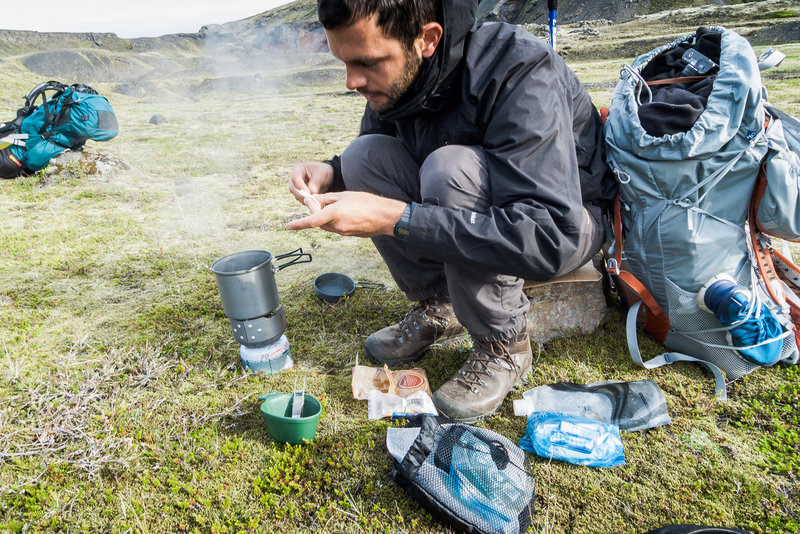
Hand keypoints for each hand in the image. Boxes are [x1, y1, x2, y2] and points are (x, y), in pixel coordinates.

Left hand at [285, 191, 407, 237]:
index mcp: (335, 213)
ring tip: (336, 205)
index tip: (288, 226)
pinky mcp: (348, 235)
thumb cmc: (367, 202)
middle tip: (316, 201)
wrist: (385, 217)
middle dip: (315, 213)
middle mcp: (337, 225)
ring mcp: (342, 232)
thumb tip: (314, 199)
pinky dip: (333, 221)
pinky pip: (335, 228)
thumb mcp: (345, 195)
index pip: (312, 220)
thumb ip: (327, 198)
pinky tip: (344, 213)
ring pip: (326, 225)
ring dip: (325, 217)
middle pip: (318, 222)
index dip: (299, 224)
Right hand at [288, 161, 334, 201]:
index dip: (301, 186)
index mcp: (298, 168)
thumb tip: (312, 192)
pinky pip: (300, 199)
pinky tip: (315, 201)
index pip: (295, 177)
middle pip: (293, 188)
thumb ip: (316, 181)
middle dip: (302, 195)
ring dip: (305, 199)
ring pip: (296, 195)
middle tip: (312, 199)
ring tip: (315, 199)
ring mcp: (295, 186)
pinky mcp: (299, 193)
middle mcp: (294, 177)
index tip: (309, 193)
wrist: (326, 177)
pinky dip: (307, 201)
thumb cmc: (324, 172)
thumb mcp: (322, 174)